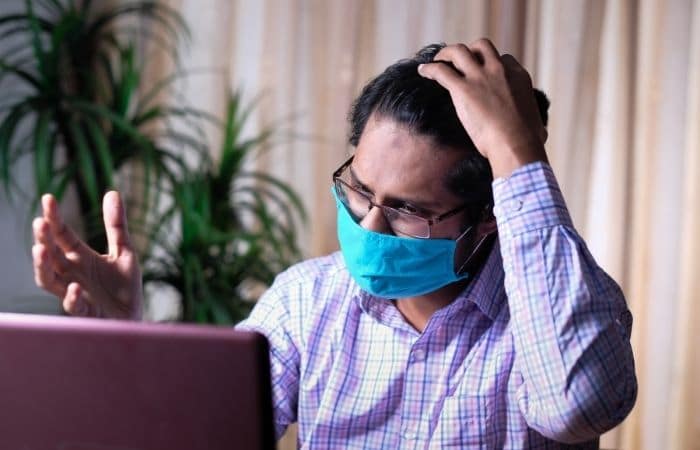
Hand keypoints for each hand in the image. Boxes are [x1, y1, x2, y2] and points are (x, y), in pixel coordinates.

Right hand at [32, 191, 142, 318]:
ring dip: (43, 266)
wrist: (132, 320)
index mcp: (79, 257)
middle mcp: (71, 273)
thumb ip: (116, 226)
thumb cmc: (124, 288)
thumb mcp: (125, 252)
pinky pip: (73, 306)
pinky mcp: (85, 312)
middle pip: (50, 254)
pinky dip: (72, 297)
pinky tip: (77, 288)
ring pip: (49, 280)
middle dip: (43, 239)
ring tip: (40, 250)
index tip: (48, 198)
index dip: (54, 217)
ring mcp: (74, 293)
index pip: (61, 234)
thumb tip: (113, 192)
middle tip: (40, 222)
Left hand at [417, 38, 547, 177]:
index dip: (491, 65)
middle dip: (469, 51)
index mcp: (518, 76)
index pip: (503, 60)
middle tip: (458, 61)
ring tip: (438, 61)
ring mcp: (480, 77)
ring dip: (446, 53)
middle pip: (481, 47)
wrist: (516, 145)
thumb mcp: (537, 124)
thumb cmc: (528, 142)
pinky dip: (430, 69)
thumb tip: (538, 131)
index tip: (483, 73)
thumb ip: (533, 121)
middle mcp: (499, 70)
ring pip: (459, 51)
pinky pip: (441, 71)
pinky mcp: (463, 89)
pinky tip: (422, 71)